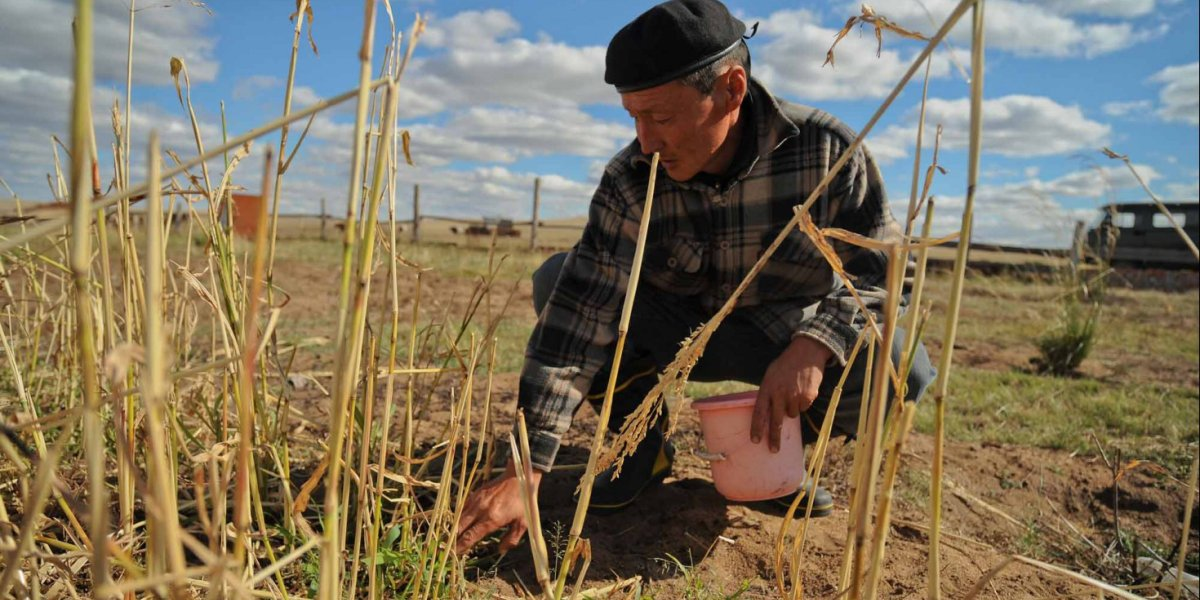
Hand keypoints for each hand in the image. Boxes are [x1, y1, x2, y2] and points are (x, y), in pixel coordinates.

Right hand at [455, 459, 542, 554]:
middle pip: (459, 528)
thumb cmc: (523, 501)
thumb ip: (511, 539)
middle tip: (448, 549)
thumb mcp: (522, 523)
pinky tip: (460, 524)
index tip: (455, 554)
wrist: (519, 477)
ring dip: (453, 529)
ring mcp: (476, 500)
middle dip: (452, 540)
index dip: (461, 547)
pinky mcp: (475, 493)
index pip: (470, 536)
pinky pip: (462, 508)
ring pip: (458, 518)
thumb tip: (500, 551)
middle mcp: (480, 510)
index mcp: (492, 519)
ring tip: (450, 539)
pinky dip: (459, 517)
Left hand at [751, 336, 831, 451]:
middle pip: (775, 421)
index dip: (757, 427)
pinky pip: (804, 407)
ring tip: (794, 392)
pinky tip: (803, 389)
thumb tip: (767, 412)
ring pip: (792, 414)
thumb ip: (768, 392)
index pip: (759, 412)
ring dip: (792, 408)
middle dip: (774, 437)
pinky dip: (803, 402)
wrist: (806, 352)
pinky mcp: (807, 397)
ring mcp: (794, 397)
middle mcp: (779, 394)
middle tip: (773, 450)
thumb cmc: (786, 364)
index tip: (755, 440)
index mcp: (767, 388)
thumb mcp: (771, 375)